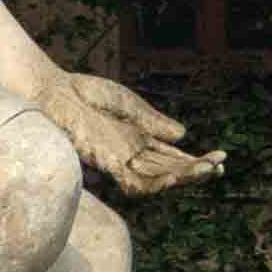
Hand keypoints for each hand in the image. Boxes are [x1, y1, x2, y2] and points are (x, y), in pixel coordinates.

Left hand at [36, 58, 220, 196]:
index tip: (221, 158)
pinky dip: (156, 182)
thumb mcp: (127, 105)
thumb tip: (183, 135)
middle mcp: (128, 154)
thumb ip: (153, 121)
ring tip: (207, 171)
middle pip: (167, 170)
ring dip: (182, 178)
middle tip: (220, 167)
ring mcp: (116, 159)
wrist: (50, 89)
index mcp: (136, 140)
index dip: (194, 160)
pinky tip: (175, 176)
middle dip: (195, 171)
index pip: (170, 157)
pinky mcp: (104, 162)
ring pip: (155, 180)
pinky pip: (133, 182)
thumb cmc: (81, 94)